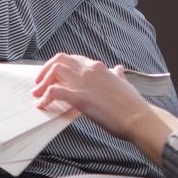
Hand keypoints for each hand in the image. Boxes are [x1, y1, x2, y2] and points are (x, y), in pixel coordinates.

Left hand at [32, 53, 153, 140]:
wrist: (139, 118)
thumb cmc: (133, 105)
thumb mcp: (124, 84)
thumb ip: (117, 75)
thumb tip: (118, 69)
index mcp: (98, 67)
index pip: (71, 59)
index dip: (58, 66)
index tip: (52, 76)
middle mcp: (89, 70)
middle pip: (59, 60)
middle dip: (45, 70)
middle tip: (39, 83)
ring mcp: (83, 82)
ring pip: (54, 71)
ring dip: (42, 82)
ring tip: (37, 94)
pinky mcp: (80, 97)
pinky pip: (54, 91)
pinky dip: (45, 97)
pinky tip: (43, 104)